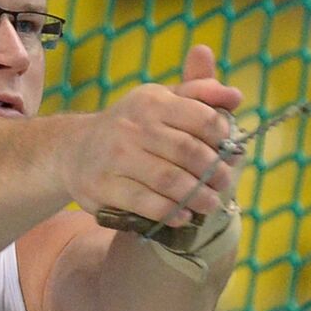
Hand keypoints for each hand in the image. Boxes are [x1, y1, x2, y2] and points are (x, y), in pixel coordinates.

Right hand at [60, 45, 241, 226]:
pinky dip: (170, 212)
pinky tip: (183, 216)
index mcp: (152, 101)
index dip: (222, 138)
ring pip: (168, 179)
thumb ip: (200, 94)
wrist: (74, 149)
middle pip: (187, 151)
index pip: (200, 117)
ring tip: (210, 204)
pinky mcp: (103, 186)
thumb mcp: (162, 100)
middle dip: (213, 171)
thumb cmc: (133, 125)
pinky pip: (145, 203)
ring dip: (196, 195)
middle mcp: (132, 126)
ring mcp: (116, 157)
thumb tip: (235, 96)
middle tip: (224, 184)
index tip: (231, 152)